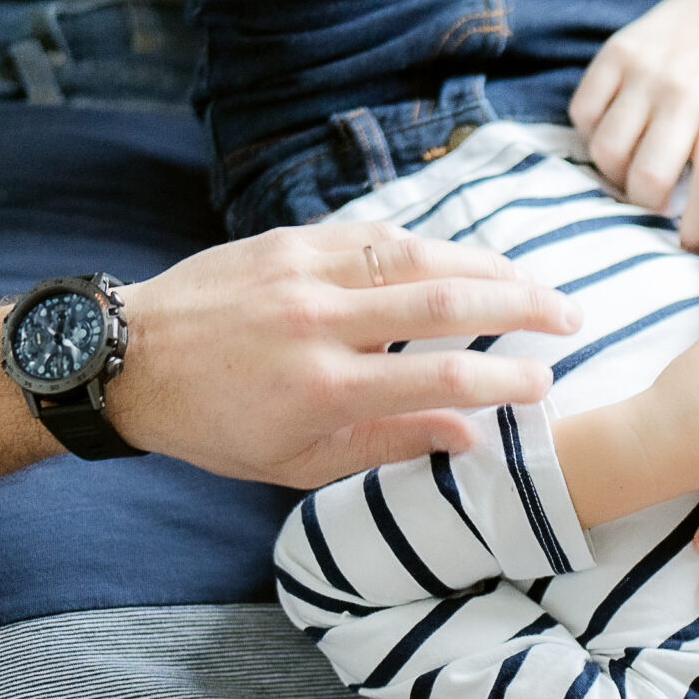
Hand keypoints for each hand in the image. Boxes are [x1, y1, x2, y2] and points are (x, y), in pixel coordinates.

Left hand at [105, 221, 581, 489]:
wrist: (126, 359)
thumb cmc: (215, 425)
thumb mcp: (300, 463)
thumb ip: (388, 444)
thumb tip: (467, 434)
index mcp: (325, 388)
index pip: (444, 376)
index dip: (507, 378)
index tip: (544, 384)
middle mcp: (320, 321)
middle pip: (446, 299)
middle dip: (522, 303)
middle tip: (572, 313)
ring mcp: (304, 271)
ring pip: (417, 253)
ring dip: (486, 262)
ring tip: (533, 277)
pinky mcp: (290, 240)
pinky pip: (375, 235)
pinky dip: (426, 244)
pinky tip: (461, 256)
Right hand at [569, 0, 698, 251]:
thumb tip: (689, 229)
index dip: (697, 227)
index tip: (689, 243)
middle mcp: (685, 96)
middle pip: (648, 179)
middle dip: (645, 205)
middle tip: (652, 200)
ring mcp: (647, 73)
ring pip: (607, 151)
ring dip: (614, 174)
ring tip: (629, 168)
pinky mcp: (617, 52)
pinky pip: (583, 112)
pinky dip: (591, 134)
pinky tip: (613, 133)